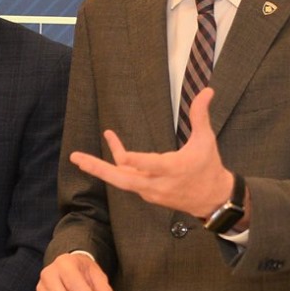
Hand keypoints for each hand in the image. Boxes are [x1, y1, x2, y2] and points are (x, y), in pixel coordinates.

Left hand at [68, 87, 233, 218]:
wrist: (212, 200)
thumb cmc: (209, 167)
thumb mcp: (206, 140)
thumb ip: (201, 115)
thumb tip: (208, 90)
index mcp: (172, 169)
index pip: (149, 164)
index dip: (134, 159)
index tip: (120, 152)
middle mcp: (157, 183)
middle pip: (122, 179)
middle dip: (97, 169)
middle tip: (77, 159)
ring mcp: (150, 191)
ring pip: (121, 180)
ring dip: (101, 167)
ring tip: (79, 157)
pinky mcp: (148, 194)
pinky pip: (128, 180)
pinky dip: (117, 168)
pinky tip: (114, 154)